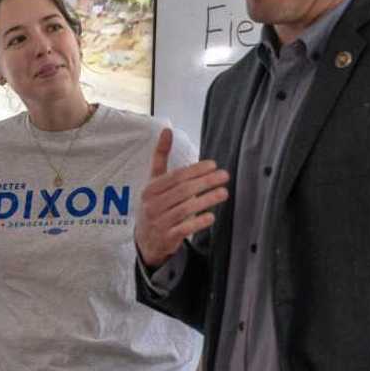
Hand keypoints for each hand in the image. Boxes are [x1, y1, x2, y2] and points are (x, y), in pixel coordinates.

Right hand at [134, 128, 227, 268]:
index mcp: (150, 189)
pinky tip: (211, 216)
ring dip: (206, 200)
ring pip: (185, 208)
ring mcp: (158, 222)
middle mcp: (152, 204)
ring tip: (223, 193)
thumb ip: (161, 157)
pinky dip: (198, 222)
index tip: (213, 165)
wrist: (145, 240)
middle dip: (205, 182)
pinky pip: (184, 228)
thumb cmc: (154, 205)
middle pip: (182, 191)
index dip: (195, 170)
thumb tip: (167, 131)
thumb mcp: (154, 181)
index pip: (175, 177)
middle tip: (224, 176)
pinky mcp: (166, 237)